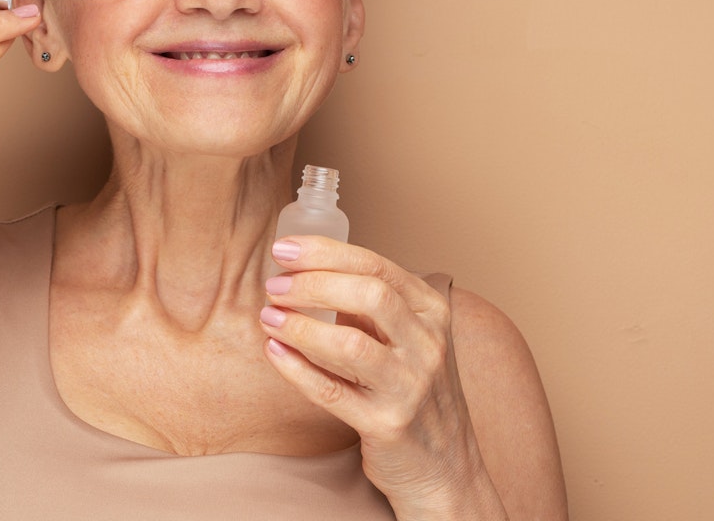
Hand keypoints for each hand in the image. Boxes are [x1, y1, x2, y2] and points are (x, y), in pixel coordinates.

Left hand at [261, 237, 501, 516]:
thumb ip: (371, 307)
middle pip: (369, 295)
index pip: (377, 265)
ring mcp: (410, 386)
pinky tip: (275, 352)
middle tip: (275, 285)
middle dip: (313, 283)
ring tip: (269, 317)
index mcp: (432, 311)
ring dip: (301, 326)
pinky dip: (297, 369)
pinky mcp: (387, 425)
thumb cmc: (416, 392)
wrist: (444, 465)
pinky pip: (333, 392)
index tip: (284, 248)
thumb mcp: (408, 339)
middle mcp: (427, 344)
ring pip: (350, 344)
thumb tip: (308, 273)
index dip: (325, 252)